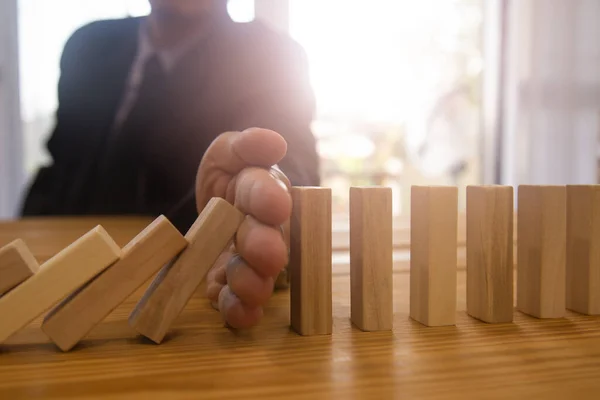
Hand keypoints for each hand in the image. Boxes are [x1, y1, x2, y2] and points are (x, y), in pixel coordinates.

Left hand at [195, 128, 290, 328]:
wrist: (215, 206)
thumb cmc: (228, 176)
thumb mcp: (228, 153)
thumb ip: (246, 145)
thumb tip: (274, 142)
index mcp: (263, 192)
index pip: (267, 192)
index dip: (270, 199)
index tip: (275, 205)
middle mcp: (264, 229)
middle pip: (268, 240)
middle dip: (266, 248)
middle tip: (267, 254)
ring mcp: (251, 260)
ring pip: (259, 275)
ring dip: (253, 282)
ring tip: (242, 285)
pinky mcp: (233, 285)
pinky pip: (238, 301)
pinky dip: (239, 310)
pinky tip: (237, 314)